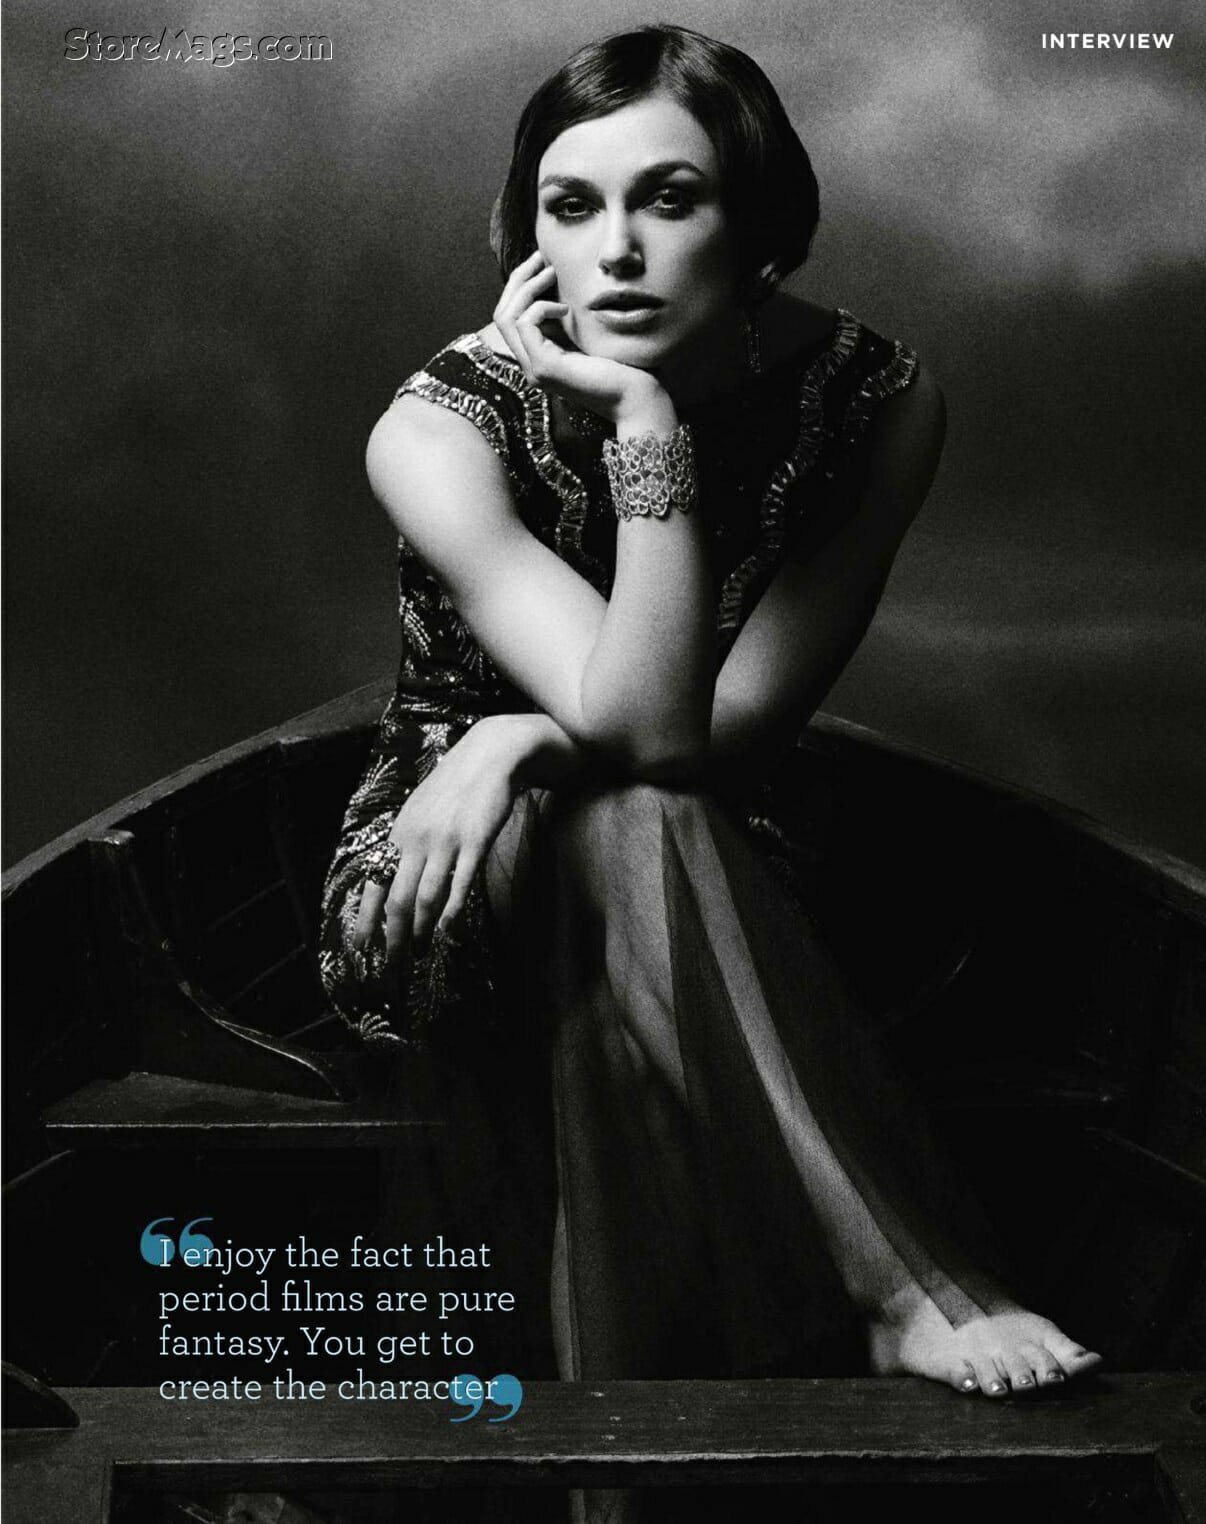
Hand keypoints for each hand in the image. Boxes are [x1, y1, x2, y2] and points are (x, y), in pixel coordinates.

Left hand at [352, 716, 529, 964]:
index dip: (366, 920)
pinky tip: (448, 929)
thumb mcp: (419, 813)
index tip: (360, 949)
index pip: (374, 884)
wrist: (488, 757)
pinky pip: (460, 883)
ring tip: (420, 953)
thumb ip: (407, 845)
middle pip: (397, 899)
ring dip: (420, 931)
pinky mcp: (474, 841)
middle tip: (392, 965)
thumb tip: (392, 878)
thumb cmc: (453, 789)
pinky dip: (452, 911)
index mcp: (399, 835)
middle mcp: (416, 840)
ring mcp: (445, 841)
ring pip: (426, 896)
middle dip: (392, 937)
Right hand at [493, 251, 672, 427]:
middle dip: (519, 280)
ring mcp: (535, 369)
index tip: (543, 262)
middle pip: (502, 314)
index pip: (510, 317)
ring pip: (507, 317)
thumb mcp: (588, 333)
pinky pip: (525, 325)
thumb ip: (568, 317)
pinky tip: (567, 309)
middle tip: (542, 258)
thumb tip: (559, 279)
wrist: (637, 396)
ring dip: (528, 288)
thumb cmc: (623, 365)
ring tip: (552, 273)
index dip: (521, 285)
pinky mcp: (545, 368)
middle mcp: (531, 365)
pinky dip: (542, 307)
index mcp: (538, 357)